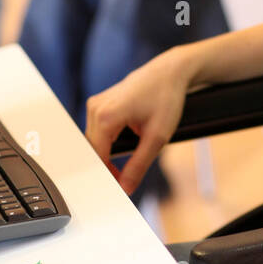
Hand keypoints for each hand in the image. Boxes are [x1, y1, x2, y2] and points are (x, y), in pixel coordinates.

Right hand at [85, 48, 197, 192]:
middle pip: (92, 150)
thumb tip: (125, 187)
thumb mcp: (157, 137)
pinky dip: (107, 144)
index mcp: (106, 116)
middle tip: (121, 185)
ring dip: (106, 157)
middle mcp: (95, 108)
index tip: (116, 191)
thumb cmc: (166, 98)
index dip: (105, 177)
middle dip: (105, 168)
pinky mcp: (100, 104)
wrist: (171, 72)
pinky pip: (97, 131)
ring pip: (94, 141)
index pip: (96, 157)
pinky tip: (119, 153)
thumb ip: (139, 165)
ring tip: (121, 171)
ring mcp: (96, 104)